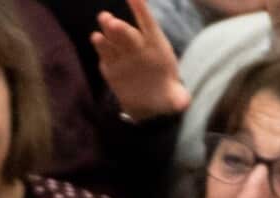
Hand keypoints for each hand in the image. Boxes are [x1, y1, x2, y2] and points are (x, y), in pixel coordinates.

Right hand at [91, 0, 190, 121]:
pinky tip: (96, 38)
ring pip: (113, 40)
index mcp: (156, 47)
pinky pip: (105, 55)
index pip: (149, 25)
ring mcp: (122, 56)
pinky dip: (101, 47)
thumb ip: (178, 99)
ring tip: (102, 22)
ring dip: (107, 31)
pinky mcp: (111, 66)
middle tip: (110, 21)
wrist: (148, 104)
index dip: (142, 11)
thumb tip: (183, 104)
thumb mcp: (174, 99)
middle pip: (128, 34)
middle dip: (120, 27)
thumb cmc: (165, 94)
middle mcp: (137, 47)